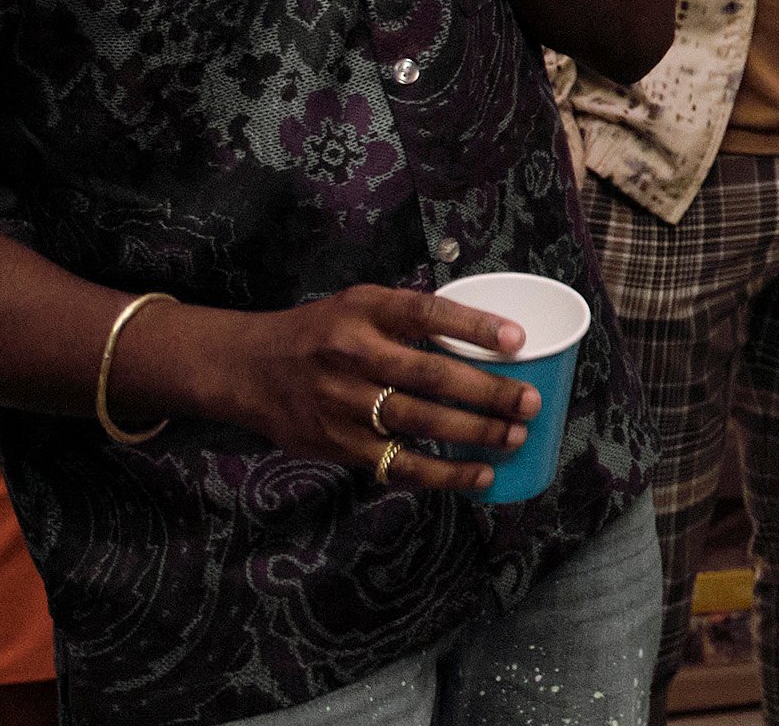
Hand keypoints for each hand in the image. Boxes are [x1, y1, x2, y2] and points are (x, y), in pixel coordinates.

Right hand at [177, 284, 539, 493]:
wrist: (248, 369)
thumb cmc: (322, 333)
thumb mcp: (360, 304)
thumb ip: (412, 317)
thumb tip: (488, 333)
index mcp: (365, 312)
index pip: (426, 314)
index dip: (473, 326)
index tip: (517, 339)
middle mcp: (353, 356)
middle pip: (430, 376)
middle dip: (487, 392)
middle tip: (529, 402)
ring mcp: (343, 404)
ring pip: (419, 423)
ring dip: (473, 434)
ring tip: (514, 437)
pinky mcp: (337, 444)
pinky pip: (398, 463)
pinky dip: (442, 473)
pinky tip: (478, 474)